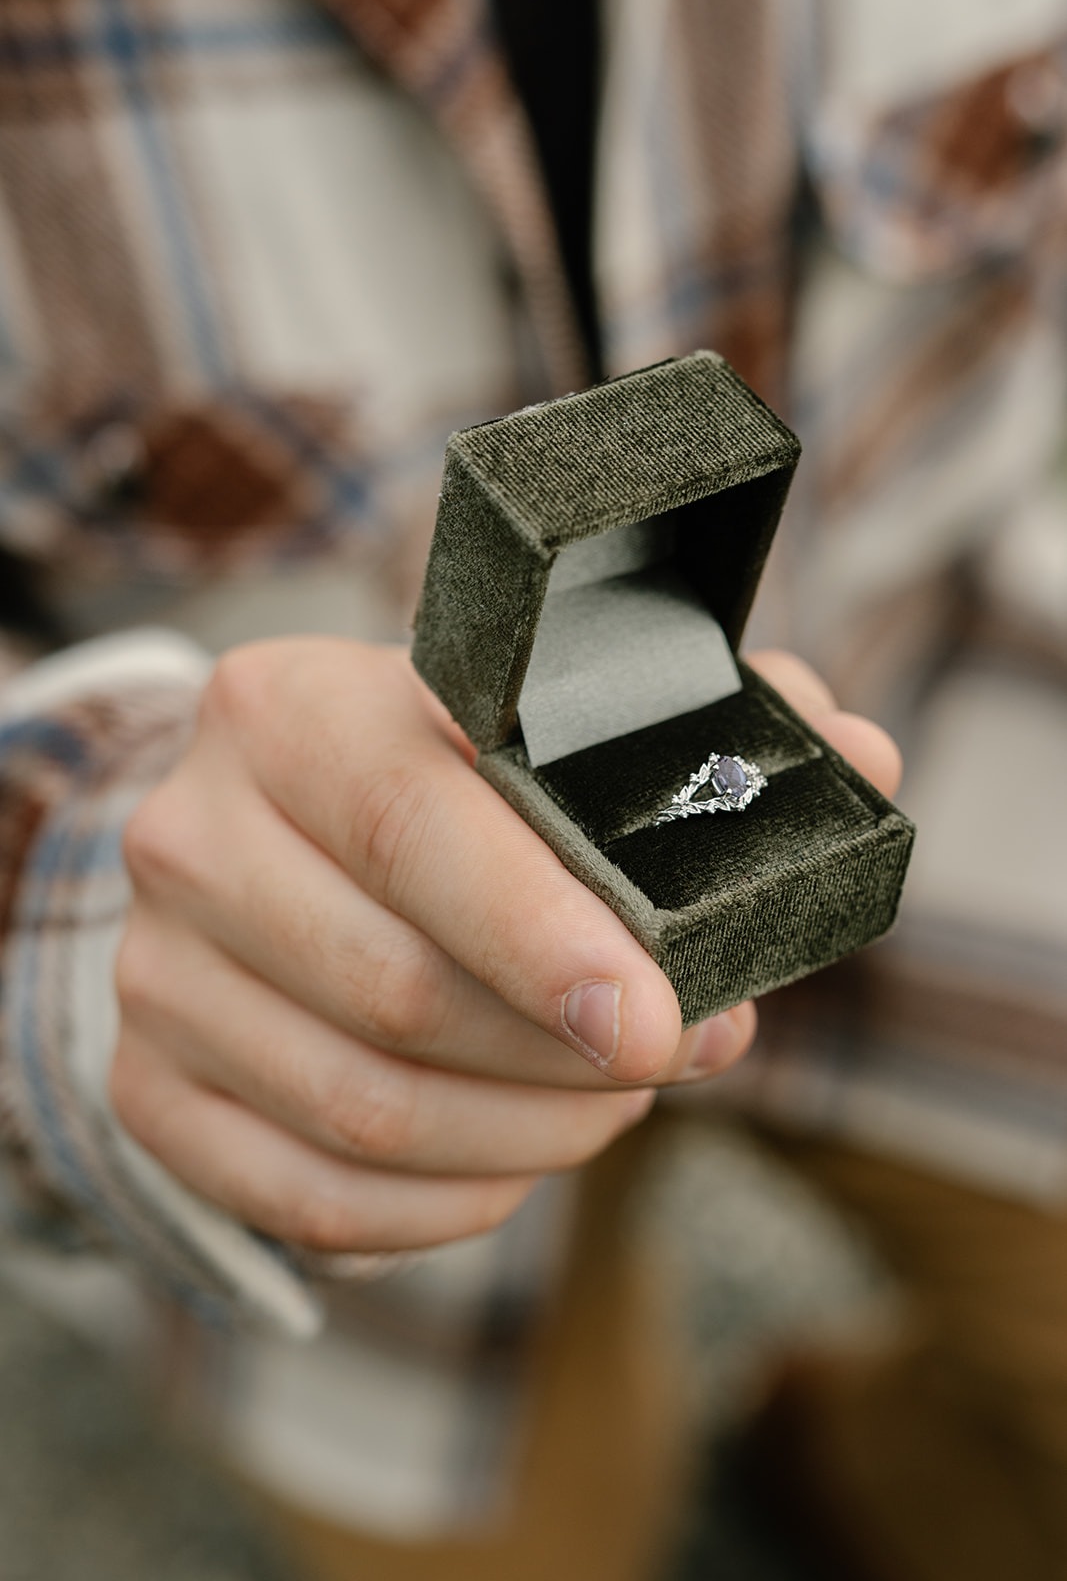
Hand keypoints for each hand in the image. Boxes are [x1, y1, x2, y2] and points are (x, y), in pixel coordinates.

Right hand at [110, 640, 899, 1256]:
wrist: (277, 830)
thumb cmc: (443, 776)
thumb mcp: (549, 719)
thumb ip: (702, 723)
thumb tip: (856, 757)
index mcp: (286, 707)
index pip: (412, 826)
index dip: (546, 937)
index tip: (663, 1023)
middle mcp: (190, 832)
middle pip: (395, 991)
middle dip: (568, 1059)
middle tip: (673, 1059)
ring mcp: (155, 970)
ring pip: (359, 1107)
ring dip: (523, 1135)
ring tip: (609, 1107)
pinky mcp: (149, 1084)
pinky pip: (303, 1196)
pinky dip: (438, 1206)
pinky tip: (512, 1163)